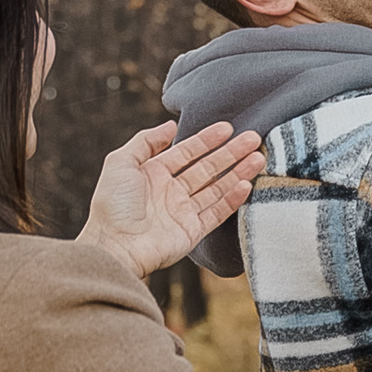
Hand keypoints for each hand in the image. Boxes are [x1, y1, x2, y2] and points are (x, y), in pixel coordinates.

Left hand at [82, 120, 263, 278]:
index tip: (228, 128)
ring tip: (259, 158)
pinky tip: (247, 184)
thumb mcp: (121, 162)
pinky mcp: (193, 231)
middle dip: (231, 153)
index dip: (207, 140)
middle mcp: (171, 191)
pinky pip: (217, 212)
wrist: (115, 246)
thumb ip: (145, 141)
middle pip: (207, 168)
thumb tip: (171, 125)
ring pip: (217, 188)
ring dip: (238, 173)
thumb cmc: (112, 205)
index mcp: (154, 174)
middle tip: (253, 139)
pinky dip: (232, 199)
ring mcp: (183, 211)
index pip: (187, 152)